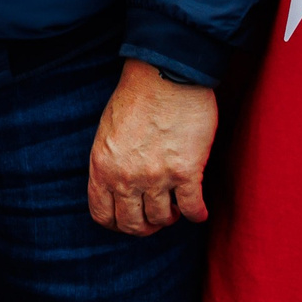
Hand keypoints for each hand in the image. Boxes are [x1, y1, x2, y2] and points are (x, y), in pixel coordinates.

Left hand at [86, 60, 215, 235]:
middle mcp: (126, 176)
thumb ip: (110, 163)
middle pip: (132, 224)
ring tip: (174, 207)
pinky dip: (196, 214)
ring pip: (161, 219)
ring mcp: (156, 176)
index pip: (102, 214)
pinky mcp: (186, 172)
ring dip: (169, 217)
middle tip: (155, 217)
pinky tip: (198, 210)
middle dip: (144, 226)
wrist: (165, 74)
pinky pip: (192, 209)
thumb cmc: (136, 96)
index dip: (117, 223)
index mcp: (102, 166)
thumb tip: (117, 188)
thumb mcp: (108, 131)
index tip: (130, 218)